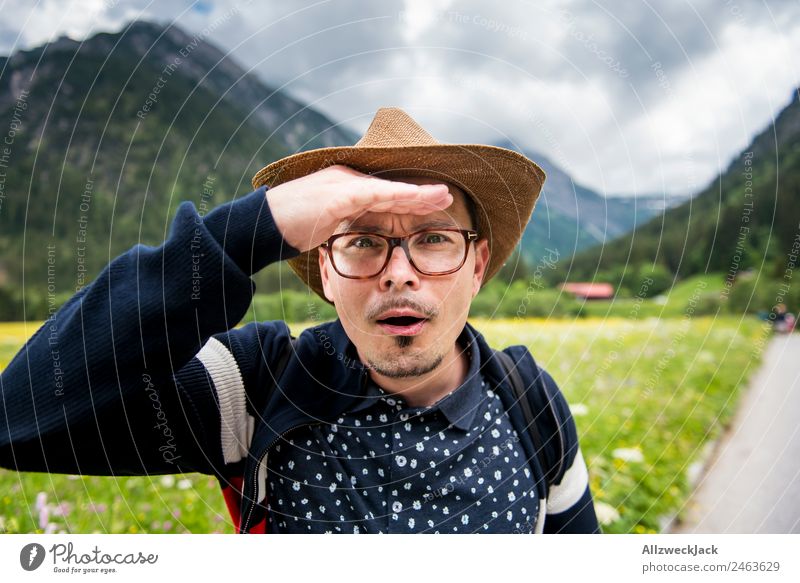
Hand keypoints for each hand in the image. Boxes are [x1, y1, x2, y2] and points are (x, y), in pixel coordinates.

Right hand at [265, 164, 452, 252]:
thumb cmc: (289, 228)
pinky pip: (370, 194)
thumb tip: (361, 240)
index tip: (435, 204)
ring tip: (442, 195)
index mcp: (346, 188)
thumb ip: (344, 226)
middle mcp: (347, 181)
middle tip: (448, 195)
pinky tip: (413, 196)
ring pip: (386, 188)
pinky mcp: (334, 195)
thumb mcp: (324, 226)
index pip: (385, 193)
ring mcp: (340, 185)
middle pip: (391, 188)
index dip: (411, 198)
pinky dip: (393, 195)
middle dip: (421, 193)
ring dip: (416, 192)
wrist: (260, 225)